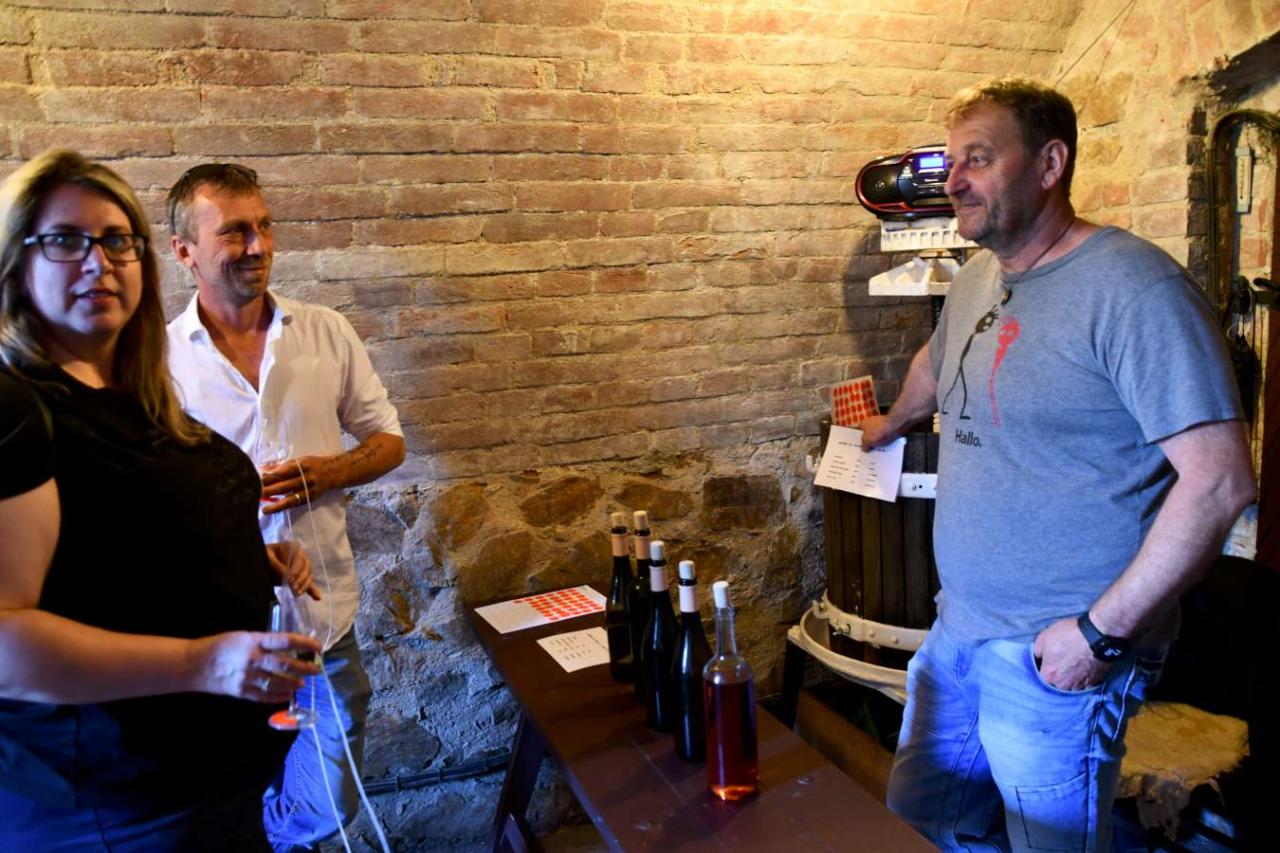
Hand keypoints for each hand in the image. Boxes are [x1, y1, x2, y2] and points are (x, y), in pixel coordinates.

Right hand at [190, 631, 320, 703]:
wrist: (194, 664)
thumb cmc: (220, 645)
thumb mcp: (243, 636)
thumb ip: (263, 642)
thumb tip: (287, 646)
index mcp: (254, 641)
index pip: (286, 641)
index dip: (305, 643)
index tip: (318, 647)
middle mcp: (253, 659)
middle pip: (285, 664)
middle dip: (304, 667)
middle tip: (316, 670)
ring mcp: (247, 677)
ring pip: (277, 682)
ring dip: (293, 683)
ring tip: (302, 683)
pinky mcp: (241, 692)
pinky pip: (264, 696)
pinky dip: (277, 697)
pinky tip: (287, 695)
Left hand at [259, 456, 338, 513]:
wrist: (335, 471)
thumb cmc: (313, 464)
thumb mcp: (300, 460)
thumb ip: (282, 466)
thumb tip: (263, 469)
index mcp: (302, 465)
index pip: (282, 472)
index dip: (269, 477)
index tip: (256, 480)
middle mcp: (306, 478)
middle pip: (284, 486)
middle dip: (268, 491)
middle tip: (254, 495)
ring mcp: (309, 489)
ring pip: (291, 499)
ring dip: (276, 505)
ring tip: (264, 510)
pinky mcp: (312, 498)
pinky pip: (297, 504)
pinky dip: (285, 507)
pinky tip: (275, 510)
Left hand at [265, 541, 321, 600]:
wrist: (257, 561)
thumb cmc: (262, 556)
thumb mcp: (267, 558)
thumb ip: (277, 567)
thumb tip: (289, 579)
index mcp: (293, 547)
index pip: (300, 559)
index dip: (296, 570)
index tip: (290, 580)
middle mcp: (301, 556)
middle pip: (306, 568)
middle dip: (300, 579)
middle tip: (293, 588)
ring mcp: (301, 567)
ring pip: (308, 577)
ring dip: (304, 586)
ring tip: (296, 593)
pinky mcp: (300, 577)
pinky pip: (309, 583)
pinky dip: (313, 590)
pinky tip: (317, 597)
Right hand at [857, 415, 898, 450]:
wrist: (896, 426)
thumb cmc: (878, 432)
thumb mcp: (867, 441)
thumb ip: (864, 445)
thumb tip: (864, 448)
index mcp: (863, 423)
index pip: (858, 431)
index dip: (858, 438)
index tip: (860, 446)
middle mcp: (870, 421)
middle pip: (868, 433)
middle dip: (869, 440)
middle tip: (868, 450)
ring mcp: (880, 422)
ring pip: (877, 434)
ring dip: (877, 440)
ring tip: (877, 450)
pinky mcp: (889, 425)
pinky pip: (885, 435)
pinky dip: (885, 439)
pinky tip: (885, 446)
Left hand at [1032, 616, 1109, 690]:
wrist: (1098, 636)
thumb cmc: (1069, 635)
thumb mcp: (1043, 637)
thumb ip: (1036, 652)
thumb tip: (1037, 658)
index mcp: (1048, 676)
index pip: (1040, 678)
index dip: (1043, 669)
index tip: (1046, 662)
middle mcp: (1063, 686)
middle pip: (1055, 685)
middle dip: (1056, 676)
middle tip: (1061, 663)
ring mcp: (1080, 686)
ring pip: (1070, 686)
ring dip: (1070, 678)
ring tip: (1073, 665)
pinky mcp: (1094, 684)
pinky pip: (1084, 684)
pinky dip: (1082, 678)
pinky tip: (1083, 667)